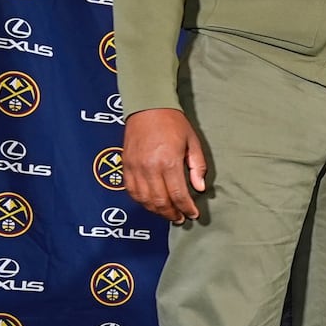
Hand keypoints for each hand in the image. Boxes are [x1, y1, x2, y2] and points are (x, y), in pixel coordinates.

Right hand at [122, 108, 206, 222]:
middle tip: (181, 218)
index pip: (179, 194)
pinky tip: (151, 203)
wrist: (148, 107)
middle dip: (172, 213)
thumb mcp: (192, 142)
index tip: (193, 214)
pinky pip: (132, 191)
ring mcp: (135, 168)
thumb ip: (197, 167)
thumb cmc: (173, 123)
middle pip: (160, 201)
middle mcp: (150, 168)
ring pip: (144, 200)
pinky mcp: (126, 166)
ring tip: (168, 213)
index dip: (187, 208)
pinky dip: (141, 201)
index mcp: (169, 162)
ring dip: (156, 210)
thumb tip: (200, 188)